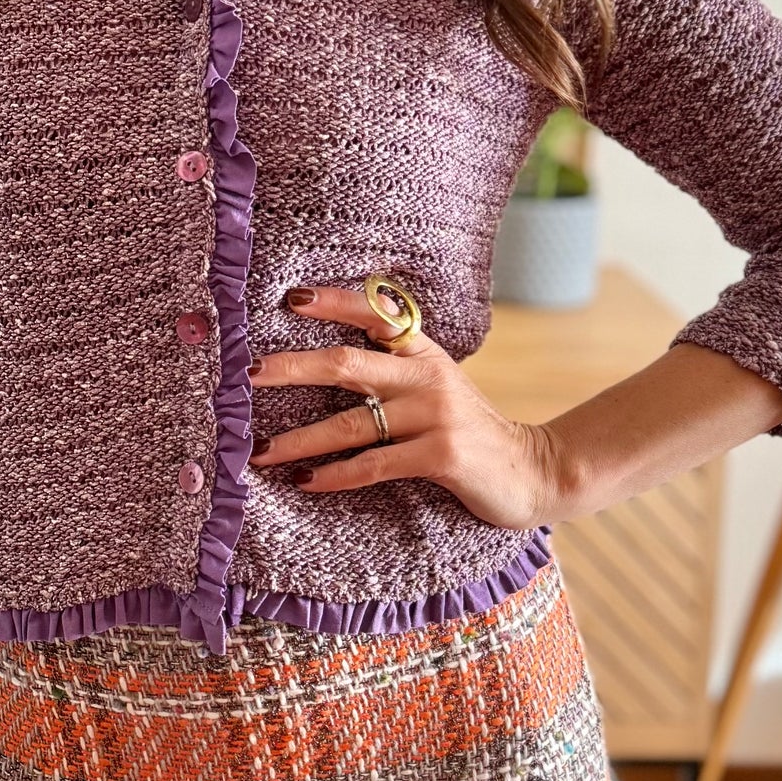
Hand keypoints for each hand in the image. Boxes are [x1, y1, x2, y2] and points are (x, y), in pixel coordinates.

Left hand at [247, 278, 560, 530]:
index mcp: (423, 352)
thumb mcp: (438, 387)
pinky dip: (335, 474)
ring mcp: (435, 415)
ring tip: (260, 452)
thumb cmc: (470, 431)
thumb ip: (395, 371)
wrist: (534, 471)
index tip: (289, 298)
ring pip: (351, 423)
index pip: (375, 313)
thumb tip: (325, 365)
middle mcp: (427, 376)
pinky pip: (373, 465)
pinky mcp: (441, 455)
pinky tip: (305, 481)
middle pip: (346, 363)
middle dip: (291, 369)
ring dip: (299, 440)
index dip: (332, 303)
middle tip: (247, 376)